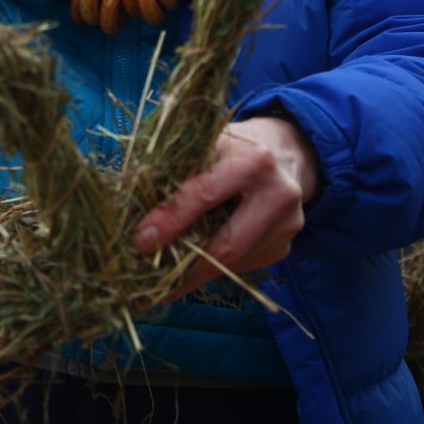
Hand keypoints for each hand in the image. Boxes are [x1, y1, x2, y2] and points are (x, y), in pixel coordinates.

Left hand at [131, 114, 319, 297]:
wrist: (286, 152)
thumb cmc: (234, 147)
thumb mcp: (210, 143)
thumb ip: (180, 170)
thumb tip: (136, 210)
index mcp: (255, 160)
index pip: (206, 195)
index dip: (171, 220)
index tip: (142, 241)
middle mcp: (279, 194)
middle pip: (226, 244)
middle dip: (183, 266)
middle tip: (150, 280)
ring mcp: (287, 225)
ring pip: (234, 263)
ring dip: (195, 274)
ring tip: (163, 280)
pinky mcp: (284, 247)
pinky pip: (242, 266)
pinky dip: (214, 269)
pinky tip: (193, 267)